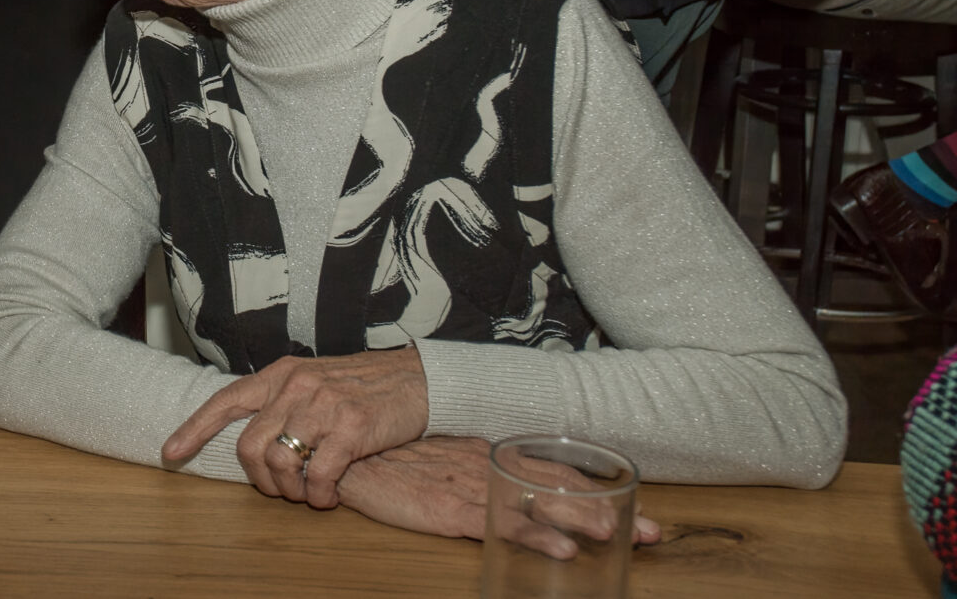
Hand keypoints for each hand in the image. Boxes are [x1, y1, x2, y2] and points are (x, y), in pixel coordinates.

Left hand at [163, 346, 429, 507]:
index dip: (194, 428)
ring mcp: (323, 404)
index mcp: (280, 373)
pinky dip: (318, 496)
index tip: (171, 452)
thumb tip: (252, 439)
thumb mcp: (314, 381)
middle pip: (249, 444)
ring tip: (307, 495)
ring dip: (289, 491)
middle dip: (258, 479)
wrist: (417, 381)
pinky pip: (318, 474)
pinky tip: (327, 497)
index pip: (225, 399)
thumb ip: (282, 402)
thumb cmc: (363, 388)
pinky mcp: (351, 427)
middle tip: (278, 491)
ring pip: (280, 461)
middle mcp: (296, 385)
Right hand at [337, 438, 661, 554]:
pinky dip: (538, 538)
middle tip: (656, 533)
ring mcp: (470, 486)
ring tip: (627, 539)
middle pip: (559, 488)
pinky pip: (503, 526)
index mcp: (484, 453)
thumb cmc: (381, 451)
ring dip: (586, 523)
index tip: (637, 508)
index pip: (551, 470)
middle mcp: (486, 466)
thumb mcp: (430, 457)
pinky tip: (566, 550)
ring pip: (541, 507)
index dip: (593, 489)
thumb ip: (460, 466)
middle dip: (608, 510)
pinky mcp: (448, 508)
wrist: (338, 442)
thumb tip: (491, 485)